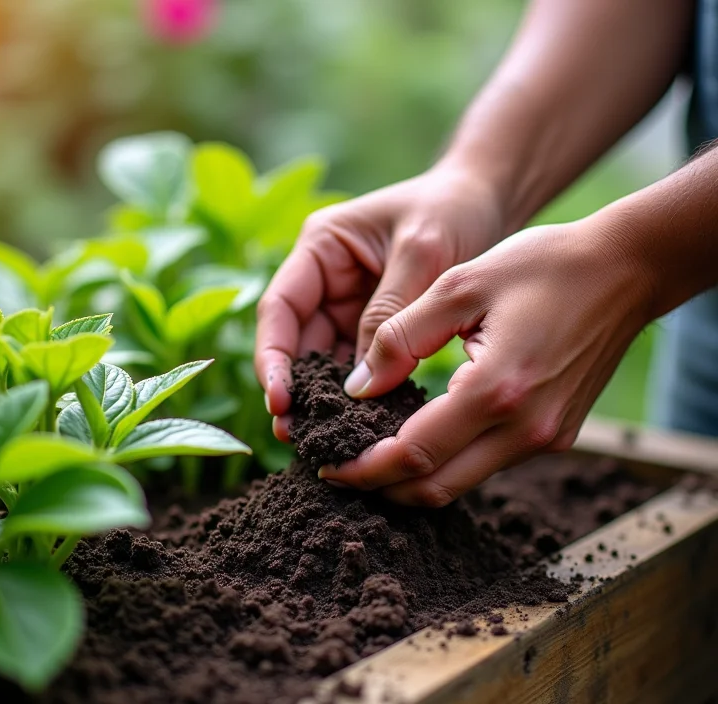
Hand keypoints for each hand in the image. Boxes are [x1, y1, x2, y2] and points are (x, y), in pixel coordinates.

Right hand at [254, 166, 504, 439]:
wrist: (488, 203)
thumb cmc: (452, 210)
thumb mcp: (422, 253)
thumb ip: (389, 313)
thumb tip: (360, 384)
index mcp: (321, 248)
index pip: (280, 309)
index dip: (273, 358)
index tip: (280, 401)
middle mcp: (325, 280)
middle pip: (296, 343)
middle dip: (296, 390)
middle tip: (298, 437)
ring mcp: (349, 306)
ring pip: (325, 361)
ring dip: (325, 399)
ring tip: (326, 441)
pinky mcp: (374, 327)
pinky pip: (359, 365)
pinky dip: (360, 393)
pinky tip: (363, 424)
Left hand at [318, 219, 653, 505]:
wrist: (624, 271)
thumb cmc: (542, 266)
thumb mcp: (459, 285)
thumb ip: (400, 338)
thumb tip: (357, 388)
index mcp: (495, 390)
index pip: (413, 455)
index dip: (364, 468)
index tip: (329, 465)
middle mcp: (524, 429)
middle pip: (435, 487)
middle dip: (380, 487)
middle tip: (340, 470)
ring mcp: (544, 438)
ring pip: (460, 483)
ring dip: (411, 479)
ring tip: (370, 456)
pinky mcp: (554, 435)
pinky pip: (486, 465)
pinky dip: (446, 463)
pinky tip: (419, 440)